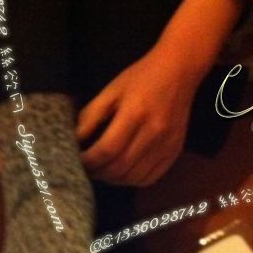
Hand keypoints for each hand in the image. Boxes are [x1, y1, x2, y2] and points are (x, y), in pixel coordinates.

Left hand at [77, 46, 199, 186]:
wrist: (178, 71)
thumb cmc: (140, 78)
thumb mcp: (111, 91)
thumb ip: (90, 116)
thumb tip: (74, 141)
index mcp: (135, 113)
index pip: (107, 149)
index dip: (89, 161)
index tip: (77, 160)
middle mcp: (154, 132)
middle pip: (120, 167)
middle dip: (98, 173)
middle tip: (86, 169)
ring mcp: (167, 145)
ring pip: (134, 177)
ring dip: (113, 179)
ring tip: (101, 170)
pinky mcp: (175, 151)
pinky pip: (150, 178)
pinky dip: (131, 181)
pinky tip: (122, 172)